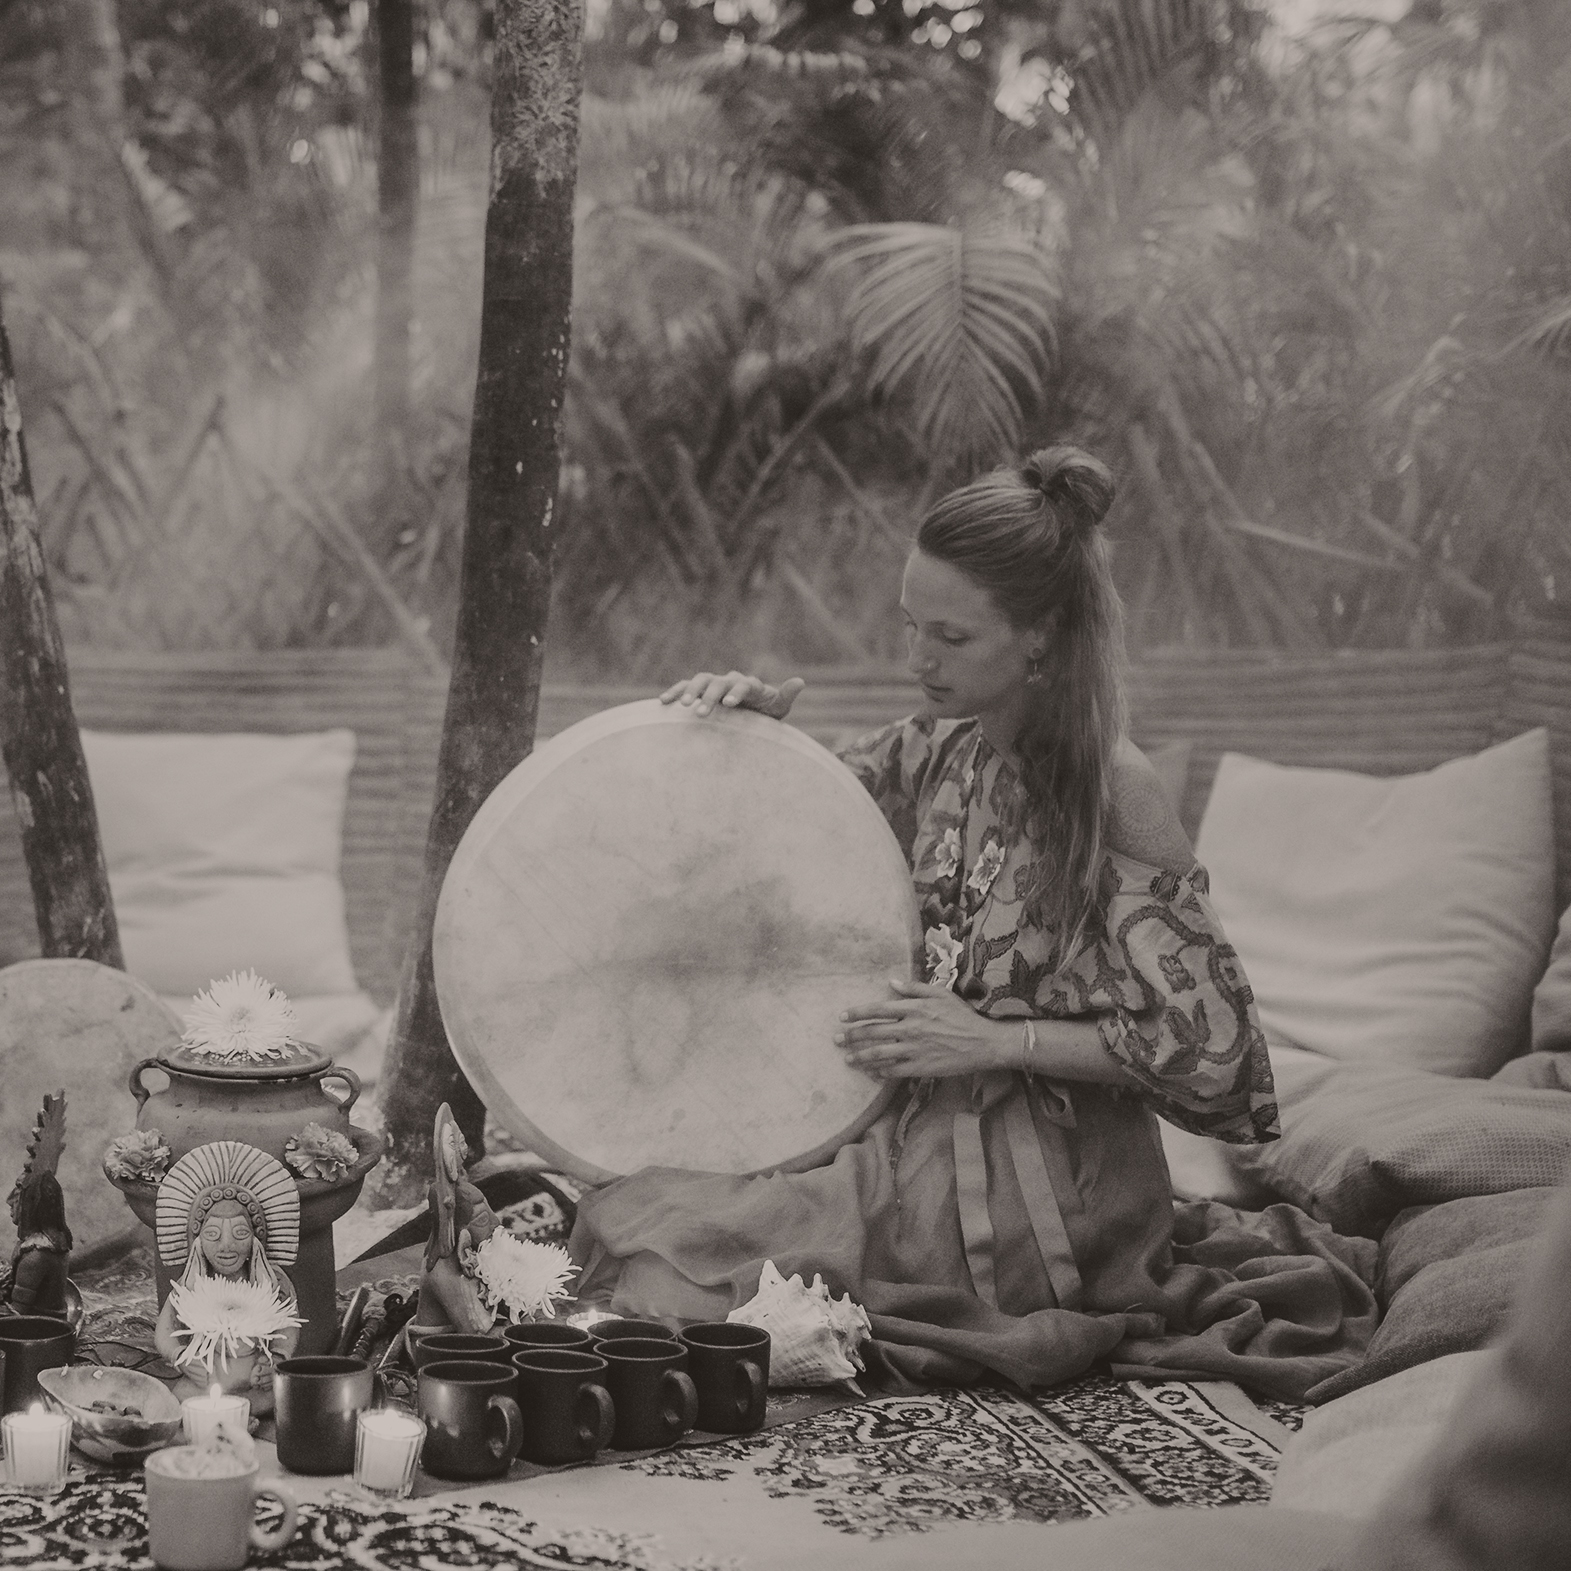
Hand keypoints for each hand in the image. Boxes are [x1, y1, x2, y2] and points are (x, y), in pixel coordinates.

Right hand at [659, 671, 805, 718]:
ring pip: (700, 681)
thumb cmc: (764, 715)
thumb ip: (785, 696)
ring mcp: (713, 684)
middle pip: (718, 683)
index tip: (730, 705)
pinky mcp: (699, 691)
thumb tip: (800, 681)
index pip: (743, 684)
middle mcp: (729, 680)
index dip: (736, 692)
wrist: (748, 716)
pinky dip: (675, 692)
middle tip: (701, 713)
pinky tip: (663, 702)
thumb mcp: (777, 708)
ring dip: (691, 691)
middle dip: (710, 696)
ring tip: (684, 707)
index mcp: (749, 685)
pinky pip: (684, 687)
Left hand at [834, 978, 1011, 1079]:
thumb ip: (914, 988)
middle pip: (872, 1032)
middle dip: (851, 1036)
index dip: (857, 1013)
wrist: (983, 1042)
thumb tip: (891, 982)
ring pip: (878, 1054)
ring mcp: (914, 1049)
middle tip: (836, 1039)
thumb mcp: (940, 994)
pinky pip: (893, 1071)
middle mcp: (910, 1029)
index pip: (878, 1009)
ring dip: (859, 1057)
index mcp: (914, 1009)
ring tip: (847, 1059)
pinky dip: (879, 1072)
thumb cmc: (962, 1016)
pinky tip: (870, 1072)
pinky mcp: (920, 1067)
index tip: (842, 1016)